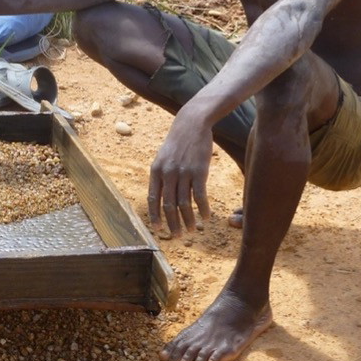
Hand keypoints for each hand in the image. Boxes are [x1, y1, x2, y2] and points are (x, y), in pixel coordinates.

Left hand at [147, 115, 213, 237]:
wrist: (191, 124)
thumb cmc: (178, 142)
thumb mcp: (164, 157)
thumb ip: (162, 176)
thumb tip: (160, 198)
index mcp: (156, 171)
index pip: (153, 199)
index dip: (155, 215)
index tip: (158, 229)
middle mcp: (168, 173)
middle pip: (169, 205)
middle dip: (172, 224)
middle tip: (177, 236)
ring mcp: (184, 173)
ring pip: (185, 204)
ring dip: (188, 220)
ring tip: (192, 230)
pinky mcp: (199, 172)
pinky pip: (200, 196)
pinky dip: (203, 209)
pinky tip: (206, 217)